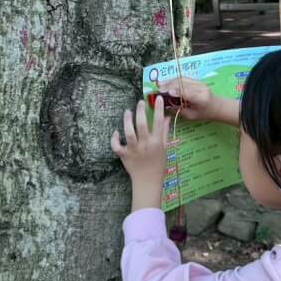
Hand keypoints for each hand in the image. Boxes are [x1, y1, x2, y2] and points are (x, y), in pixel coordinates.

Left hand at [111, 96, 170, 210]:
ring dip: (127, 120)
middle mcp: (145, 144)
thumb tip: (166, 117)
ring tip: (127, 111)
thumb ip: (164, 132)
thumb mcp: (165, 148)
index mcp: (157, 142)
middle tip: (140, 102)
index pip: (158, 122)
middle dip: (140, 111)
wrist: (148, 182)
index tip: (158, 98)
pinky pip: (116, 145)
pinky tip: (116, 132)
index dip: (158, 108)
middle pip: (142, 124)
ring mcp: (134, 150)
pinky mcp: (124, 155)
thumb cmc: (158, 165)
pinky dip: (114, 138)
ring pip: (128, 132)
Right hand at [157, 78, 214, 120]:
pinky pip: (183, 78)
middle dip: (170, 85)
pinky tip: (166, 82)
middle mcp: (201, 88)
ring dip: (170, 81)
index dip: (177, 92)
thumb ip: (179, 110)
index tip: (167, 92)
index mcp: (201, 99)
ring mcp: (199, 82)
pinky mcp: (197, 80)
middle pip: (184, 84)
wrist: (216, 106)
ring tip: (160, 84)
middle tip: (159, 89)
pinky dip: (174, 80)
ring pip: (183, 79)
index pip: (188, 93)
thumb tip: (166, 105)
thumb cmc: (204, 113)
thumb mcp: (191, 116)